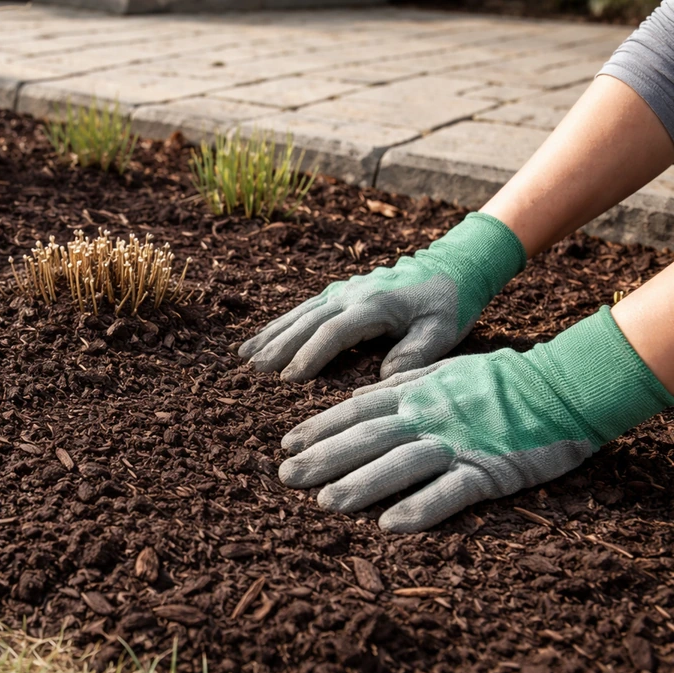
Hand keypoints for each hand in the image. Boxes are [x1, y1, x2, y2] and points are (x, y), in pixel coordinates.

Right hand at [238, 212, 525, 381]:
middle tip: (252, 371)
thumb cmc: (450, 304)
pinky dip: (279, 324)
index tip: (288, 379)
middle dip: (279, 346)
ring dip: (272, 335)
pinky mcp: (340, 292)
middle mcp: (352, 294)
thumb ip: (415, 354)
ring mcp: (343, 290)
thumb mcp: (443, 332)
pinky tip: (261, 338)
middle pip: (308, 321)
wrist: (455, 265)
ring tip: (245, 356)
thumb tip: (384, 378)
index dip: (311, 355)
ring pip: (300, 314)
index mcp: (375, 306)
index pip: (335, 332)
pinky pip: (304, 309)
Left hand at [278, 308, 673, 531]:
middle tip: (286, 477)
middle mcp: (430, 415)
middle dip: (324, 457)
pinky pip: (451, 491)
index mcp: (417, 392)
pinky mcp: (490, 469)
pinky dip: (421, 508)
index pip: (357, 410)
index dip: (319, 427)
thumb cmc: (502, 381)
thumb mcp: (443, 370)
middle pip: (367, 437)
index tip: (287, 444)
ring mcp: (459, 442)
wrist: (564, 386)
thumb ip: (400, 386)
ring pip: (401, 463)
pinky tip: (391, 526)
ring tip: (325, 503)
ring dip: (361, 484)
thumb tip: (356, 396)